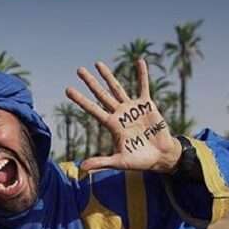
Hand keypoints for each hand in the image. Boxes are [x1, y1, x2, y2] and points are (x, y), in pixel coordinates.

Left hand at [65, 59, 181, 172]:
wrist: (160, 157)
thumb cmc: (139, 160)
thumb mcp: (119, 162)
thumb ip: (101, 162)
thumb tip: (82, 168)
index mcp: (112, 125)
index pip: (93, 109)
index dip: (81, 100)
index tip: (68, 90)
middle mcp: (119, 113)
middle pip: (101, 94)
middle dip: (90, 82)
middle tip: (79, 70)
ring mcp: (132, 108)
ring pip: (117, 88)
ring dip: (108, 76)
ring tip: (98, 63)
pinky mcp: (147, 105)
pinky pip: (143, 86)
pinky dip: (142, 74)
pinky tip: (139, 61)